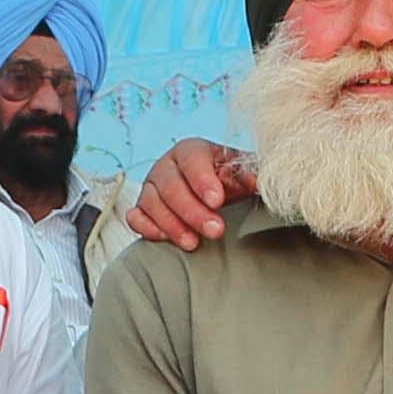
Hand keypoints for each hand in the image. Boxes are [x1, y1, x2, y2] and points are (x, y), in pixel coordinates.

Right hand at [128, 141, 257, 249]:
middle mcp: (167, 165)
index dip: (203, 180)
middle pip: (171, 186)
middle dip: (193, 211)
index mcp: (192, 150)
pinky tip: (163, 238)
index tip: (217, 201)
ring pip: (152, 202)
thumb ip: (249, 176)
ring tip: (194, 243)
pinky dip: (145, 227)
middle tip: (215, 230)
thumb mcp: (242, 175)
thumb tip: (257, 182)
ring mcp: (151, 186)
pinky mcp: (142, 208)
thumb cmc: (227, 182)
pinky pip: (135, 216)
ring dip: (172, 225)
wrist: (214, 194)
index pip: (193, 160)